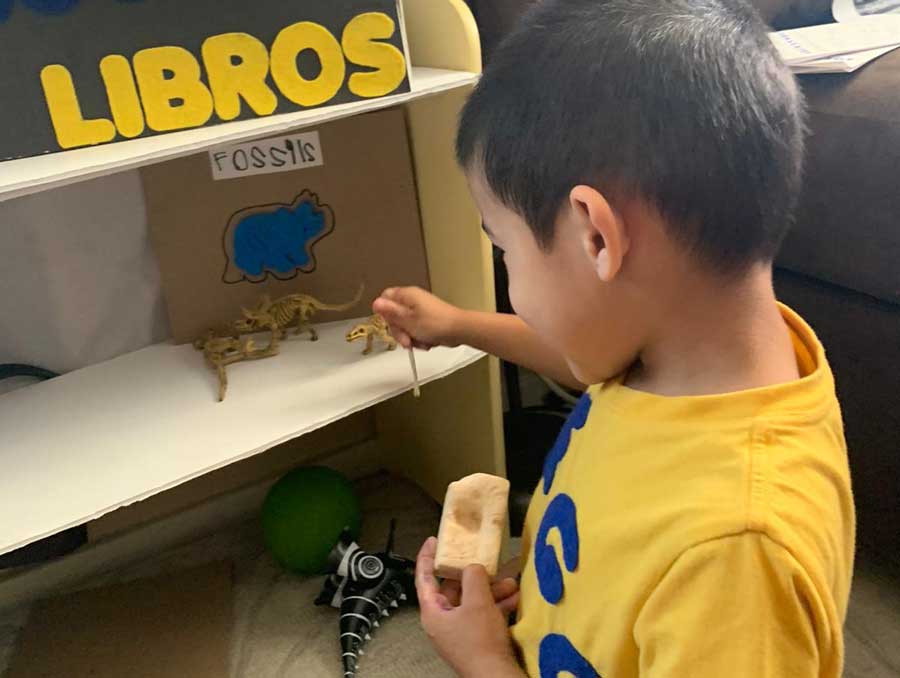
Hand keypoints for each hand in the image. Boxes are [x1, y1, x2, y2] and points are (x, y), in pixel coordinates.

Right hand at [372, 287, 465, 349]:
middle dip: (400, 331)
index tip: (391, 324)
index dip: (385, 313)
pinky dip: (420, 338)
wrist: (460, 330)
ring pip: (405, 326)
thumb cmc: (434, 323)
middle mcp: (412, 300)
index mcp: (406, 295)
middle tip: (407, 341)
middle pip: (394, 315)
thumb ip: (390, 312)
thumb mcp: (408, 320)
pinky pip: (416, 330)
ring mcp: (421, 311)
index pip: (385, 298)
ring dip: (410, 337)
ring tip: (421, 342)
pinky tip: (427, 343)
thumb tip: (375, 302)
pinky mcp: (428, 321)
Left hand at [416, 537, 522, 677]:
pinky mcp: (474, 639)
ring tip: (510, 584)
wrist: (496, 677)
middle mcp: (442, 621)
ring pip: (472, 601)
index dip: (426, 557)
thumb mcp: (477, 602)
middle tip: (488, 564)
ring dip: (491, 591)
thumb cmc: (481, 641)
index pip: (424, 578)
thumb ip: (473, 577)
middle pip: (454, 589)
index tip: (433, 541)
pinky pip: (482, 615)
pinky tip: (514, 599)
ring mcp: (458, 631)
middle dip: (475, 576)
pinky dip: (496, 606)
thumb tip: (473, 567)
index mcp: (433, 612)